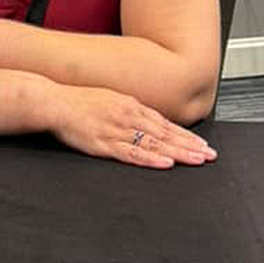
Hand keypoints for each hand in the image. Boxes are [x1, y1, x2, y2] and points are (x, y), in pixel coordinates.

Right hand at [47, 83, 217, 168]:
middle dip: (189, 145)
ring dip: (178, 152)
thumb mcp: (109, 100)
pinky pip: (131, 152)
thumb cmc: (78, 101)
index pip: (164, 123)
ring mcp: (116, 129)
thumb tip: (147, 122)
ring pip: (154, 142)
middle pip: (164, 133)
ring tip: (197, 160)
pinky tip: (165, 162)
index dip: (185, 134)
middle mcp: (127, 115)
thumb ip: (128, 111)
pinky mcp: (103, 143)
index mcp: (130, 105)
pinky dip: (150, 158)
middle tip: (210, 155)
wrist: (53, 101)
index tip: (202, 143)